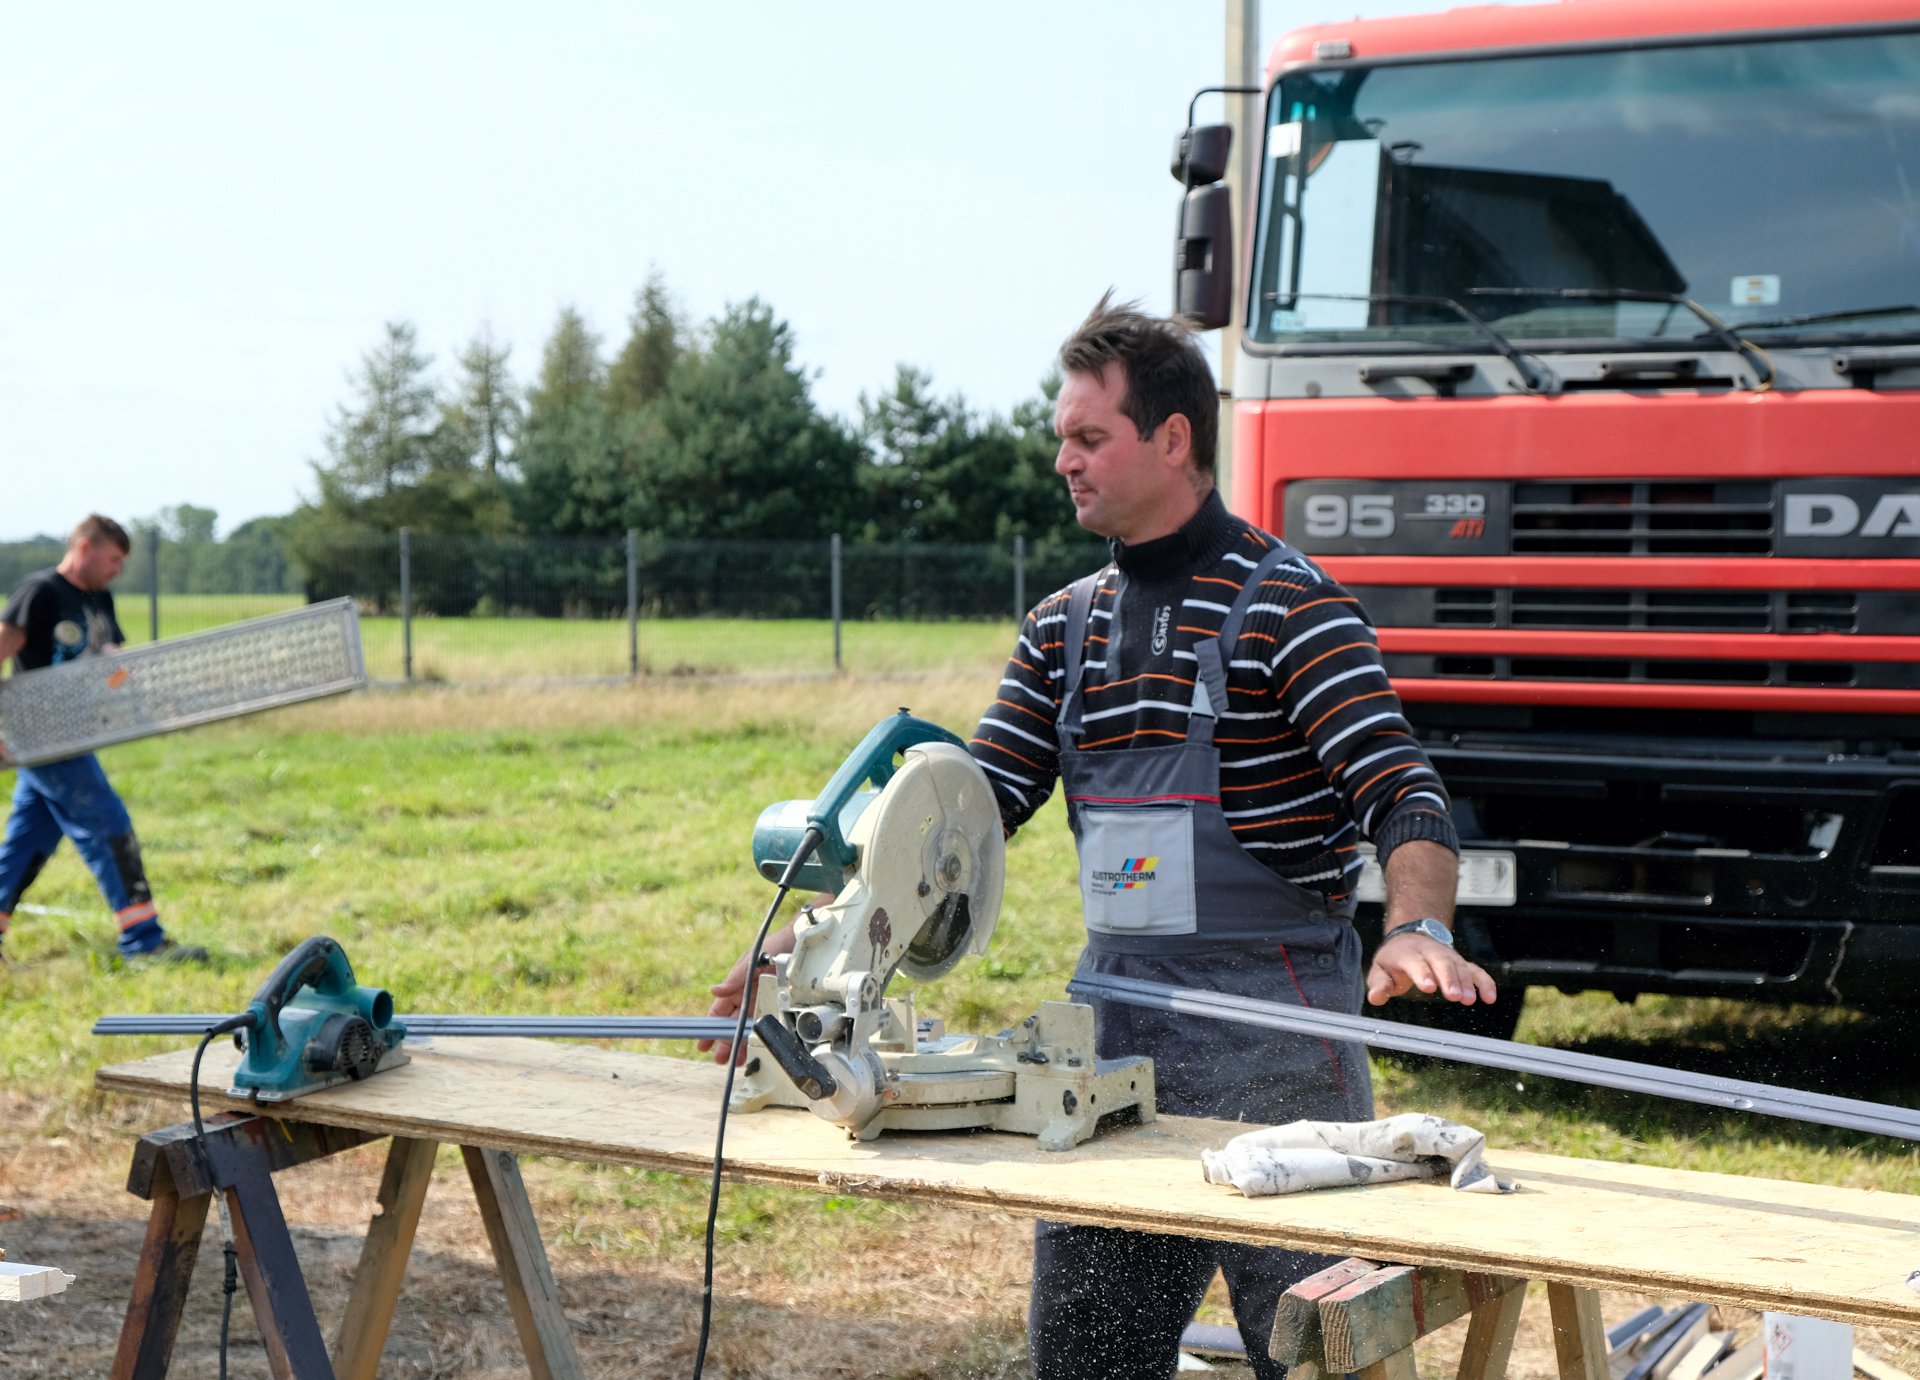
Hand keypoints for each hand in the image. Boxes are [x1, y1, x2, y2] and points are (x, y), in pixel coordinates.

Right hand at [698, 921, 797, 1064]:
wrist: (802, 940)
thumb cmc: (774, 945)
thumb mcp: (752, 959)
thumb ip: (736, 977)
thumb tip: (715, 991)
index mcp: (738, 985)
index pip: (720, 1010)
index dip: (711, 1026)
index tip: (703, 1043)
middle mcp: (749, 995)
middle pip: (733, 1023)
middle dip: (725, 1041)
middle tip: (721, 1058)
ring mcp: (765, 1001)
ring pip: (749, 1027)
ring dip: (742, 1044)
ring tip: (738, 1060)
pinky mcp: (780, 1005)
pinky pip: (768, 1023)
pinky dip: (763, 1037)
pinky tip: (760, 1048)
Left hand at [1365, 931, 1497, 1007]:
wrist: (1410, 937)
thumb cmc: (1394, 960)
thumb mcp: (1380, 970)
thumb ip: (1379, 985)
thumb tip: (1375, 998)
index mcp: (1408, 953)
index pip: (1415, 962)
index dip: (1422, 973)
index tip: (1429, 987)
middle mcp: (1430, 952)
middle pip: (1441, 962)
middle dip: (1449, 978)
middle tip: (1454, 996)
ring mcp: (1447, 956)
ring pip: (1459, 966)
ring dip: (1466, 982)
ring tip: (1469, 1000)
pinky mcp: (1460, 963)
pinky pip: (1475, 970)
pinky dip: (1484, 982)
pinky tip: (1490, 997)